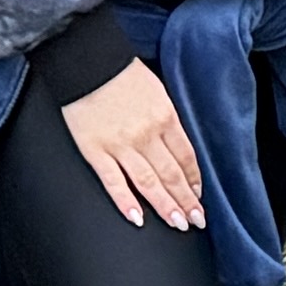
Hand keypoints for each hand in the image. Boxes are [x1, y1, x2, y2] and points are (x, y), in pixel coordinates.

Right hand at [61, 58, 207, 228]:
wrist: (86, 61)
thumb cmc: (120, 73)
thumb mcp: (156, 91)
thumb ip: (166, 119)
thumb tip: (174, 144)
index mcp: (165, 117)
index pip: (186, 156)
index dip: (194, 180)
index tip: (199, 196)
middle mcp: (147, 134)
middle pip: (172, 174)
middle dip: (186, 200)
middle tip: (197, 220)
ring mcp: (120, 145)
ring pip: (148, 183)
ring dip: (165, 206)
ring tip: (178, 223)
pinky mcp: (95, 151)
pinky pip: (113, 182)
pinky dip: (125, 202)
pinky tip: (137, 218)